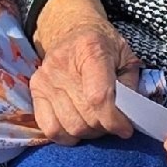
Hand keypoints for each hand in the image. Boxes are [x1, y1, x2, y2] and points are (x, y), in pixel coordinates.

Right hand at [28, 0, 140, 143]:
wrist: (72, 29)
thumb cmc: (104, 45)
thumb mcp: (125, 56)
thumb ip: (130, 85)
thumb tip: (129, 117)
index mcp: (91, 49)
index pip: (99, 98)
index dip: (114, 120)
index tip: (126, 129)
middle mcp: (63, 63)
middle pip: (86, 115)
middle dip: (105, 127)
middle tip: (113, 123)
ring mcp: (46, 77)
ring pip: (70, 126)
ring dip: (89, 133)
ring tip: (97, 123)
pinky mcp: (35, 88)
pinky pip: (50, 128)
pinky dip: (66, 136)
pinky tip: (78, 128)